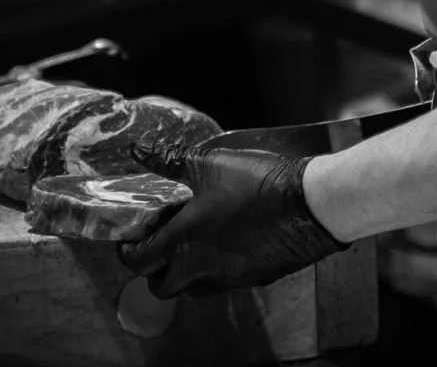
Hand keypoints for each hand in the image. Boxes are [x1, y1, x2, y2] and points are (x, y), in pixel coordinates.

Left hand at [116, 139, 349, 297]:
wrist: (308, 206)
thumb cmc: (255, 183)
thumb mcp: (209, 163)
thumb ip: (171, 160)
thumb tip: (140, 150)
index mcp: (183, 243)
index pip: (138, 261)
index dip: (128, 249)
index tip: (131, 235)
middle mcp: (200, 269)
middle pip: (162, 286)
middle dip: (155, 268)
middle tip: (162, 239)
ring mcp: (228, 278)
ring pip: (193, 286)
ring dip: (186, 269)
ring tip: (195, 237)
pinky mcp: (252, 278)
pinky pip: (223, 280)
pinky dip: (217, 265)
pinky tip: (230, 237)